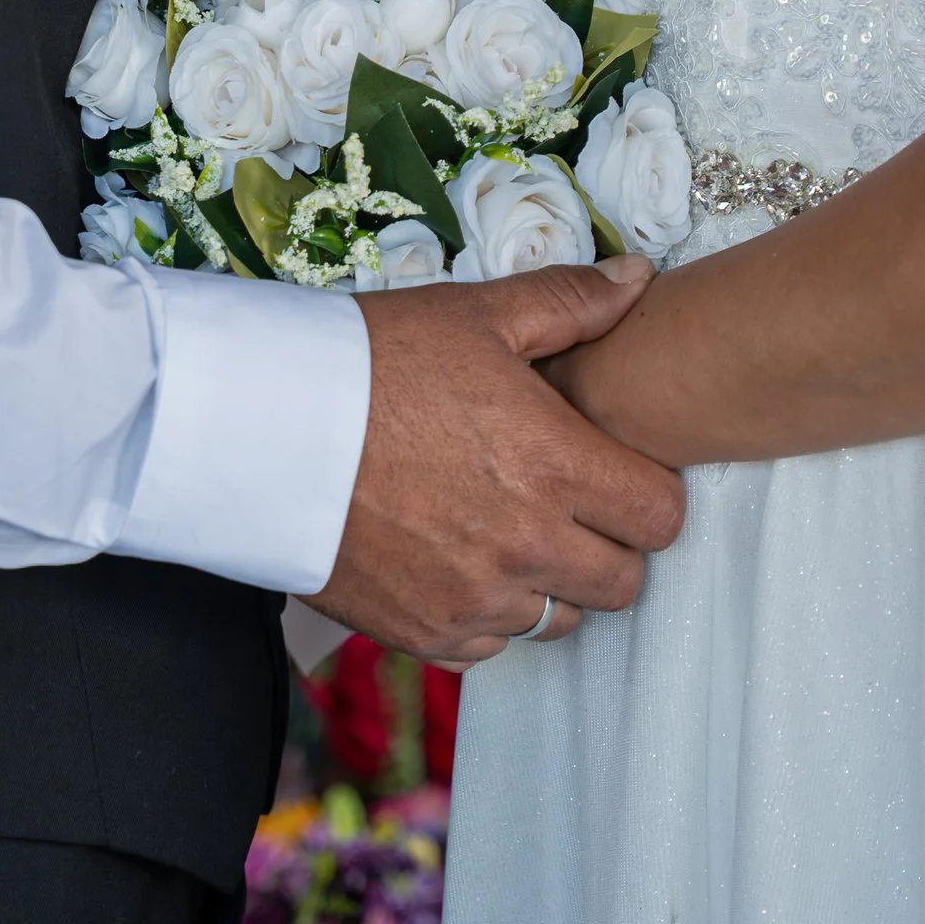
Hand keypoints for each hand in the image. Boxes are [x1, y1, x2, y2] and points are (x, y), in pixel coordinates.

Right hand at [305, 260, 685, 663]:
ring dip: (550, 582)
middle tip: (567, 500)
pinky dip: (486, 613)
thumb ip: (571, 302)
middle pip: (624, 582)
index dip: (648, 490)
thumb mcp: (476, 314)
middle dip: (609, 543)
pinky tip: (457, 557)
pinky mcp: (424, 633)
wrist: (263, 425)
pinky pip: (492, 645)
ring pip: (560, 619)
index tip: (615, 469)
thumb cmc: (373, 360)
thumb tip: (640, 278)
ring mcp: (475, 600)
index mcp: (555, 466)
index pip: (660, 516)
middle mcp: (526, 546)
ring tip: (507, 527)